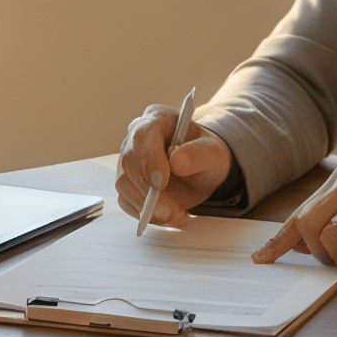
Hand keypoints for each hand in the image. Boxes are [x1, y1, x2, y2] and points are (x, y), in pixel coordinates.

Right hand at [114, 105, 234, 227]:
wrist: (201, 169)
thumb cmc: (205, 155)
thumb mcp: (212, 152)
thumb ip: (197, 154)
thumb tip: (176, 161)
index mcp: (157, 120)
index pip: (143, 135)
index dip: (149, 159)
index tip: (161, 183)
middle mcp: (136, 139)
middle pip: (129, 162)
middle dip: (148, 190)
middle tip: (170, 210)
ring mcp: (129, 162)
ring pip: (124, 184)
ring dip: (147, 206)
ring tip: (176, 214)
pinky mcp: (128, 184)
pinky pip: (127, 201)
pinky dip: (146, 214)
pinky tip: (168, 216)